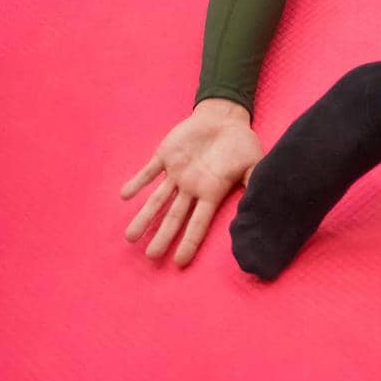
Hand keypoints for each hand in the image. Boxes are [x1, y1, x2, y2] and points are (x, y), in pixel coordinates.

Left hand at [121, 98, 262, 266]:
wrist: (225, 117)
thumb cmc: (241, 142)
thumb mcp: (255, 162)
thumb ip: (253, 183)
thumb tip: (254, 208)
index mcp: (211, 191)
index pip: (198, 222)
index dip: (189, 242)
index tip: (179, 262)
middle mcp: (191, 187)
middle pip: (174, 217)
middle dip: (162, 236)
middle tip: (150, 258)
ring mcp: (177, 173)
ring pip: (157, 199)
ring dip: (144, 217)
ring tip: (130, 237)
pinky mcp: (165, 156)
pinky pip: (149, 172)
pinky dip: (137, 182)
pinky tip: (125, 196)